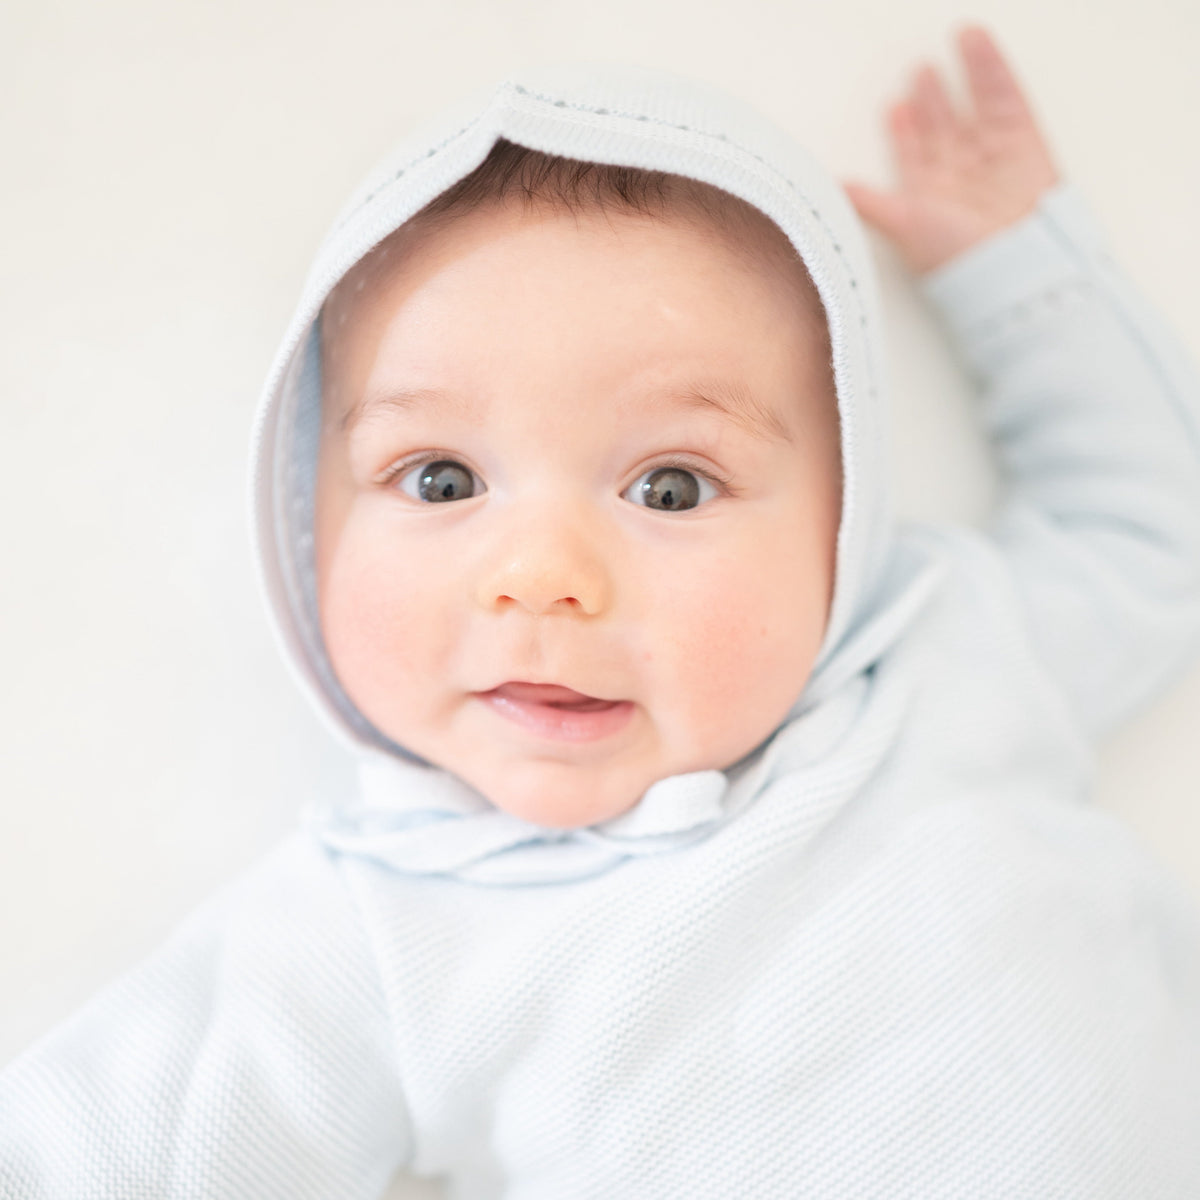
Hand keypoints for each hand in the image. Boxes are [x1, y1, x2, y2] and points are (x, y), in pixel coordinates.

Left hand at [843, 25, 1060, 274]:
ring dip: (961, 77)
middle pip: (943, 129)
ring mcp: (993, 158)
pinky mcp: (1025, 142)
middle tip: (917, 71)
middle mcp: (960, 176)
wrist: (1014, 264)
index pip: (913, 156)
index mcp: (929, 196)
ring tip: (954, 41)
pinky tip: (978, 44)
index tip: (893, 106)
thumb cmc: (957, 257)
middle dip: (930, 100)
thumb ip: (869, 204)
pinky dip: (994, 69)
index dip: (904, 132)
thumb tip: (833, 191)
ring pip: (974, 107)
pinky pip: (1007, 97)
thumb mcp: (903, 225)